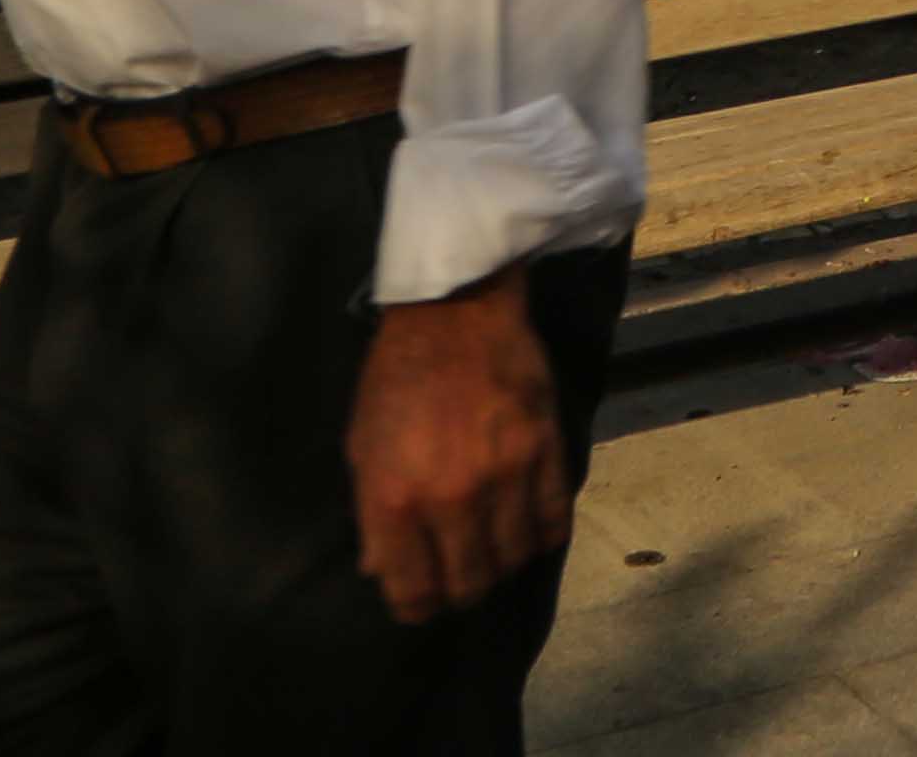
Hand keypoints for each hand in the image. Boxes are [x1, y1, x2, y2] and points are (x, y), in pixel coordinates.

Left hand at [348, 275, 566, 623]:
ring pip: (514, 558)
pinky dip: (542, 536)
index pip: (414, 590)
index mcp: (396, 498)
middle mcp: (453, 498)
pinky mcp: (547, 450)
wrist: (454, 309)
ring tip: (493, 551)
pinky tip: (529, 528)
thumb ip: (372, 515)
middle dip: (461, 591)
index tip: (421, 599)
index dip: (417, 607)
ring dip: (502, 566)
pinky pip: (555, 520)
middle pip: (469, 583)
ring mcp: (506, 475)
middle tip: (458, 577)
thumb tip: (381, 570)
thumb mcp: (361, 445)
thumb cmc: (395, 376)